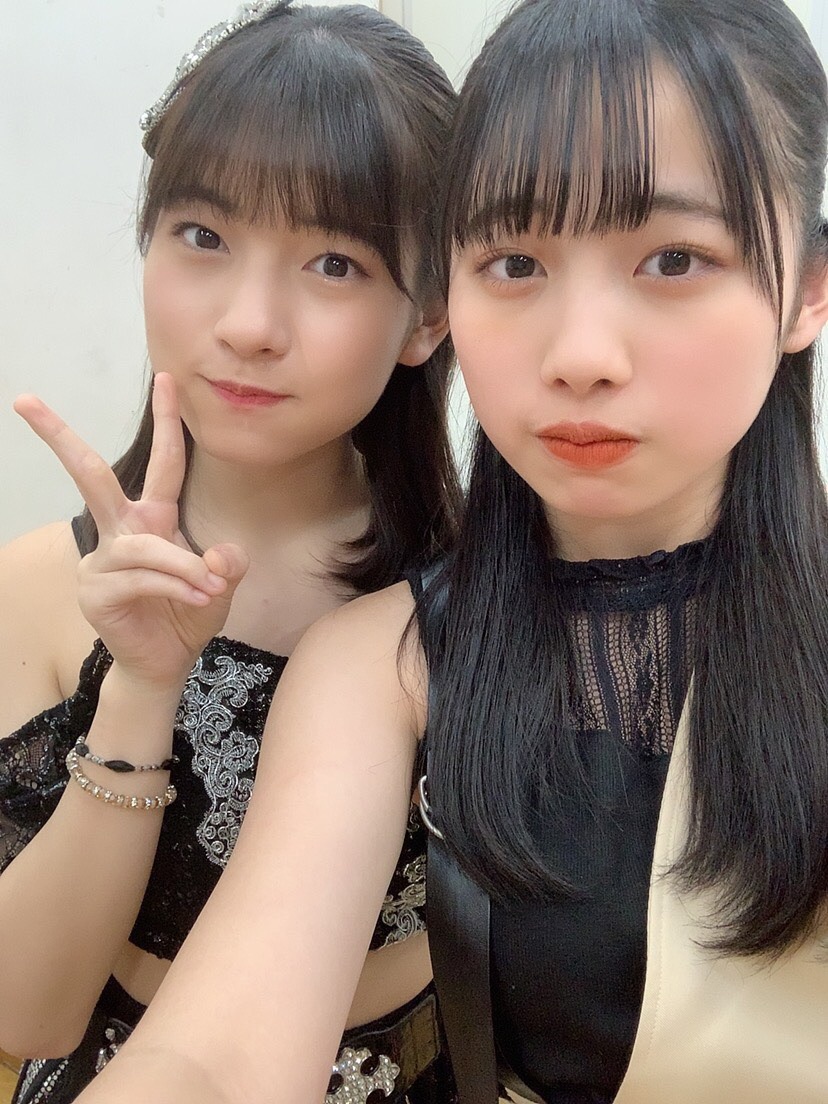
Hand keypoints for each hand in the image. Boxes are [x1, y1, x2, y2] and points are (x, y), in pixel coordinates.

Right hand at [14, 374, 248, 687]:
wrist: (165, 661)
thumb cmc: (186, 614)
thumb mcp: (221, 584)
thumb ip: (227, 564)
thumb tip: (221, 554)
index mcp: (152, 518)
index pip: (163, 463)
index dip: (166, 421)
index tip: (166, 377)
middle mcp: (122, 531)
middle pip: (91, 474)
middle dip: (59, 437)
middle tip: (24, 400)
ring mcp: (103, 559)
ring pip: (144, 546)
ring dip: (183, 566)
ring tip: (210, 588)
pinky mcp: (95, 589)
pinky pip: (141, 576)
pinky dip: (175, 585)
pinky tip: (198, 599)